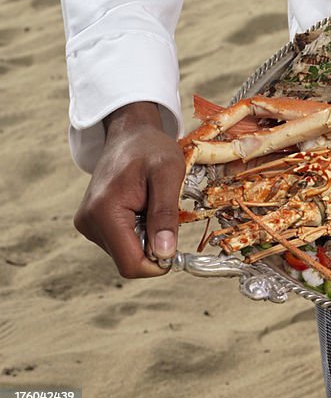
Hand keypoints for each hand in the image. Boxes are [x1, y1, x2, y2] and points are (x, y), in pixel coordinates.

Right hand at [74, 102, 183, 277]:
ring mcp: (87, 223)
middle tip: (163, 211)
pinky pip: (120, 241)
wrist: (130, 134)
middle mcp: (89, 222)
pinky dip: (137, 230)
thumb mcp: (168, 175)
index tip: (175, 242)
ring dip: (146, 236)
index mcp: (104, 212)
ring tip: (150, 204)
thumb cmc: (151, 148)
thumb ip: (165, 216)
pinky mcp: (91, 222)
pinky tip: (140, 205)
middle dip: (153, 244)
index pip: (130, 263)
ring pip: (125, 252)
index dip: (158, 262)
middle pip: (129, 260)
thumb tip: (164, 255)